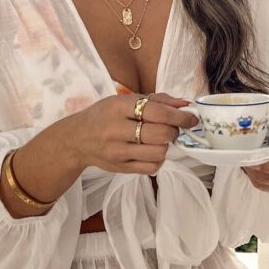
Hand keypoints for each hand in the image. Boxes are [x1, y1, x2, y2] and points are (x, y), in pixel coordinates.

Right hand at [63, 92, 197, 174]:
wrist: (76, 139)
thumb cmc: (104, 115)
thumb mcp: (124, 100)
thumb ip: (157, 100)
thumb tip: (185, 104)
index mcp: (119, 107)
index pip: (158, 113)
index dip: (180, 116)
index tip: (192, 118)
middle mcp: (117, 129)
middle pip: (161, 134)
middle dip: (174, 130)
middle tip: (172, 128)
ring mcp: (118, 152)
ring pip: (159, 152)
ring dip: (166, 145)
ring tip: (159, 139)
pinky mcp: (120, 168)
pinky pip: (152, 167)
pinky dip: (158, 159)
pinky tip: (152, 151)